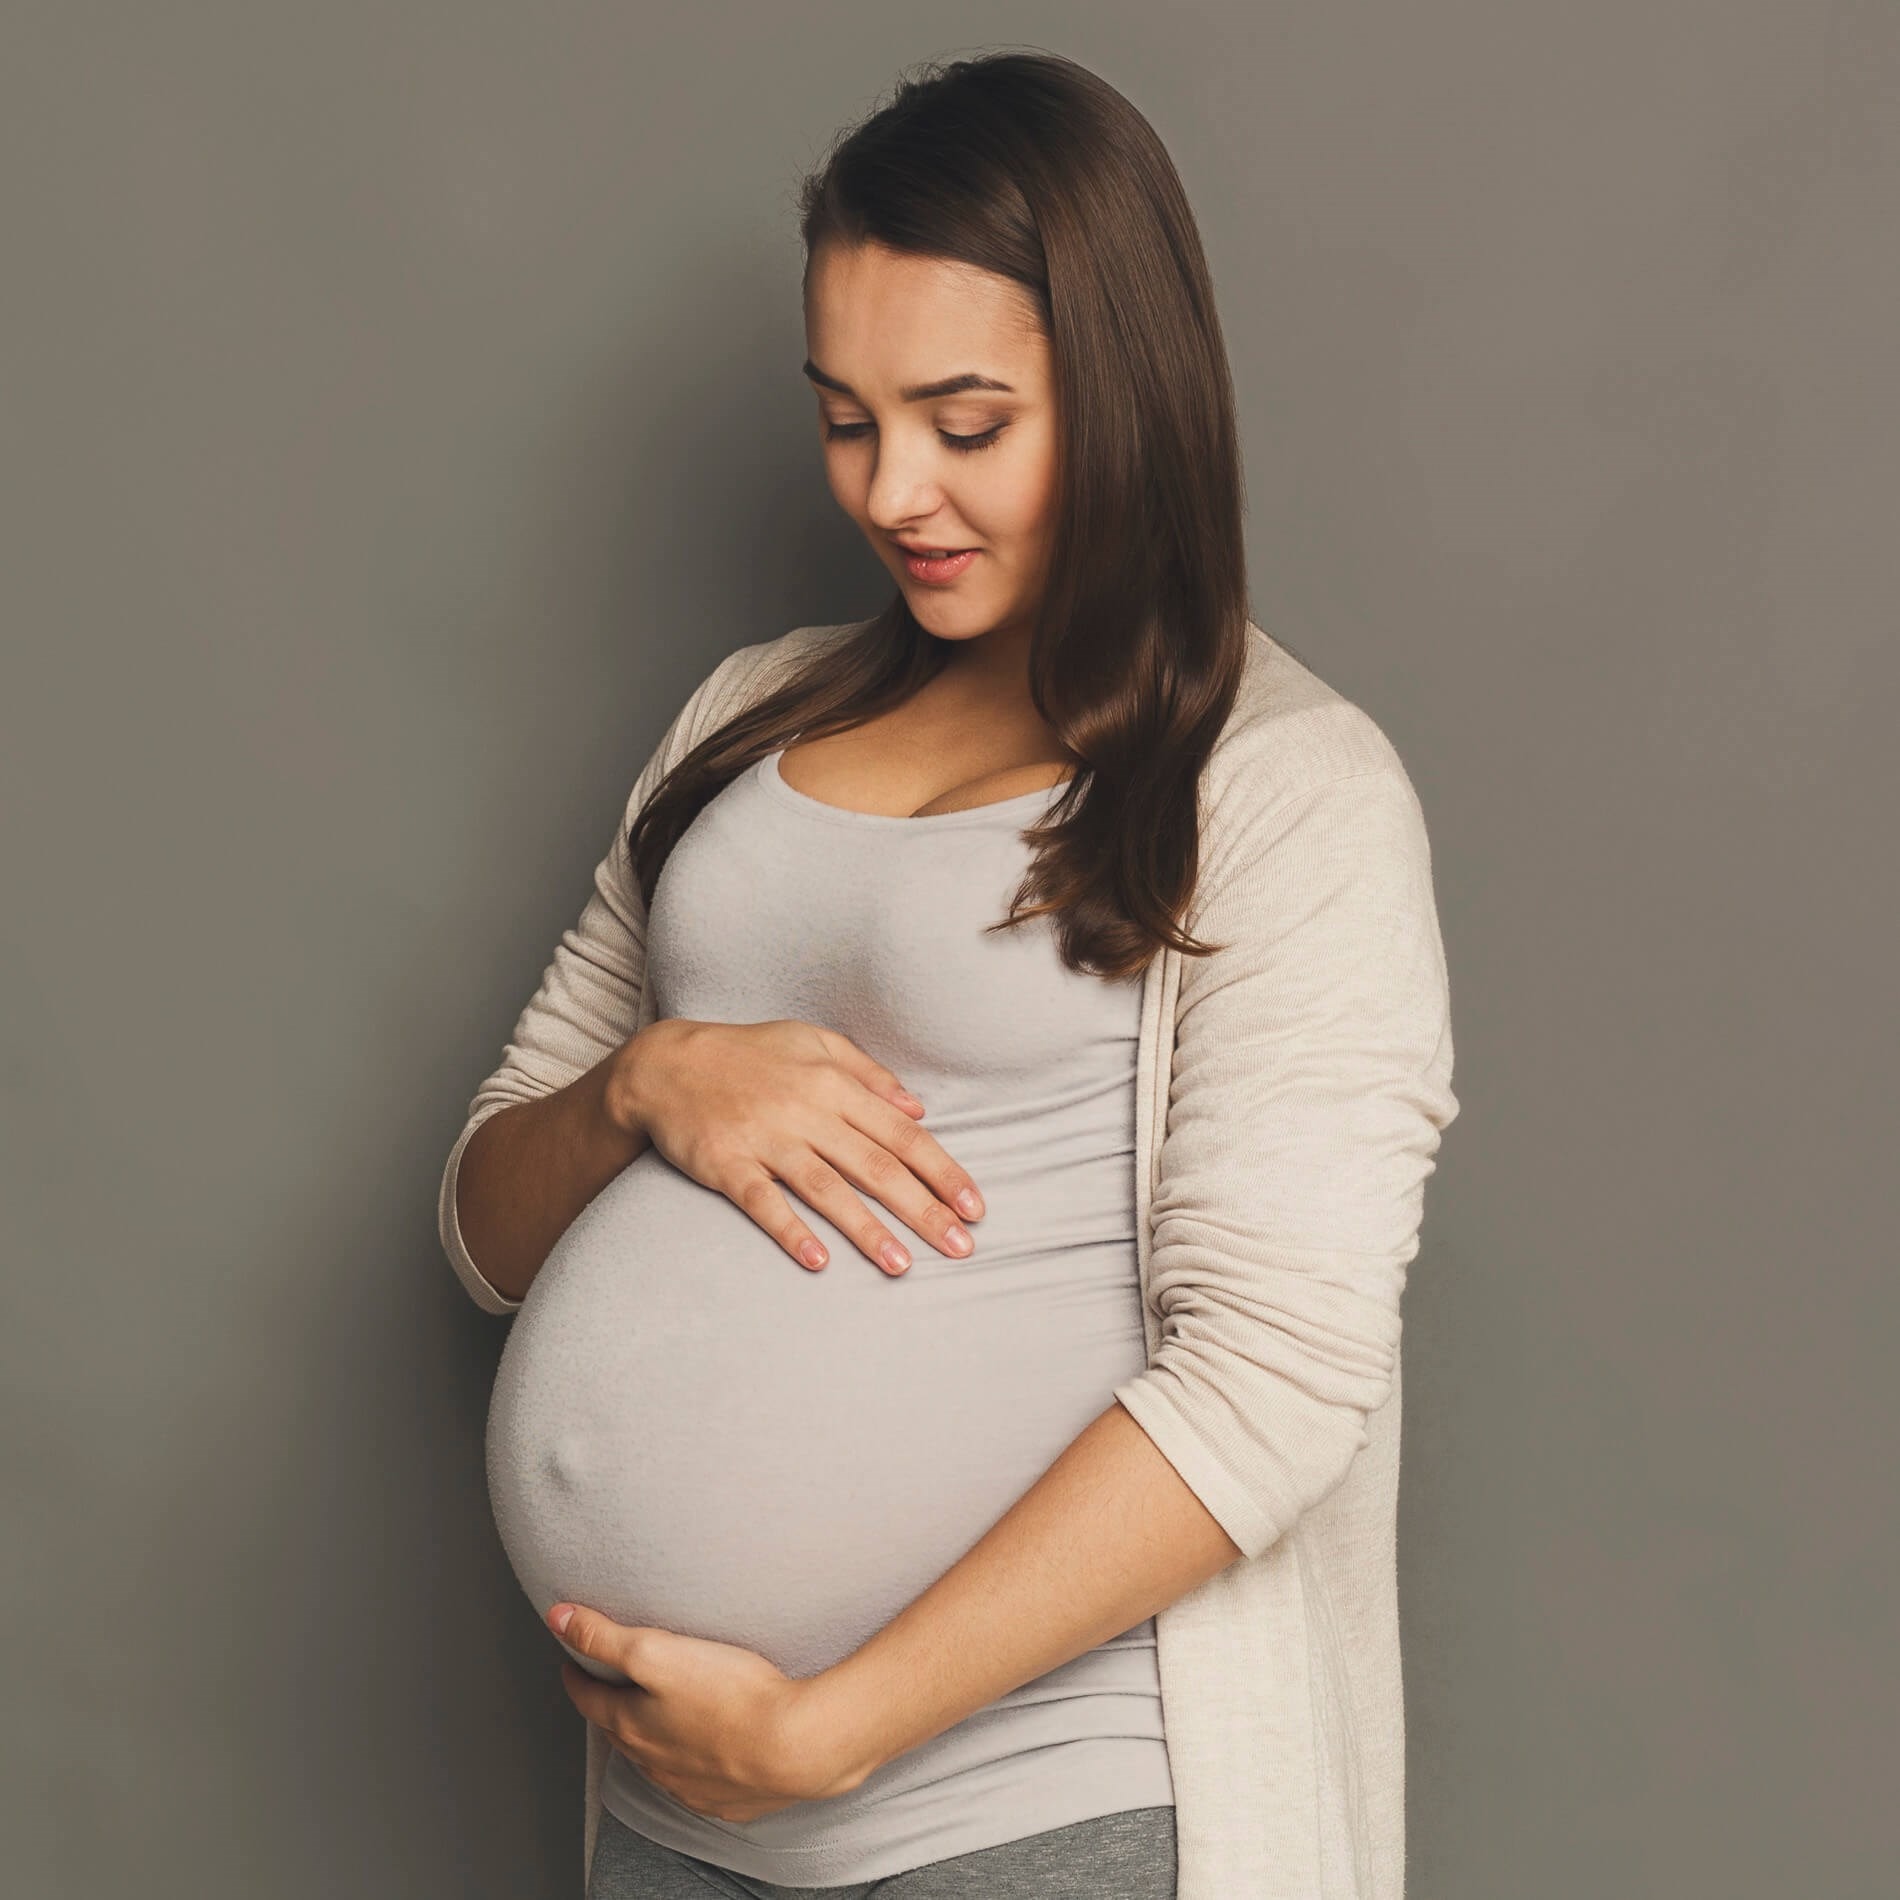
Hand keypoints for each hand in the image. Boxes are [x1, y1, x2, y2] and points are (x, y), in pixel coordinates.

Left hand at [549, 1602, 866, 1821]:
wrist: (795, 1747)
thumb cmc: (729, 1696)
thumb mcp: (656, 1652)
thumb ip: (605, 1637)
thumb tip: (558, 1619)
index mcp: (632, 1726)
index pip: (589, 1698)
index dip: (578, 1674)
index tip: (572, 1660)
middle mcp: (653, 1762)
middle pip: (620, 1729)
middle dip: (611, 1704)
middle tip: (611, 1682)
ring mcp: (689, 1785)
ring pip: (656, 1757)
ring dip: (650, 1735)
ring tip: (658, 1711)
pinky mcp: (725, 1797)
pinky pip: (695, 1779)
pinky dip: (689, 1760)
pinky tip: (704, 1747)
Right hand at [606, 1017, 984, 1276]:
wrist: (666, 1064)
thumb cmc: (749, 1054)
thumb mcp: (813, 1042)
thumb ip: (868, 1072)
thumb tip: (918, 1108)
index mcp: (833, 1084)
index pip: (901, 1134)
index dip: (942, 1171)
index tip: (975, 1206)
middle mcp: (806, 1111)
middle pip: (876, 1166)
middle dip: (924, 1209)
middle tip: (960, 1247)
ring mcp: (765, 1139)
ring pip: (827, 1189)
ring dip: (868, 1230)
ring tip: (903, 1266)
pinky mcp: (726, 1164)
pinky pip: (762, 1201)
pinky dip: (790, 1230)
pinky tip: (818, 1261)